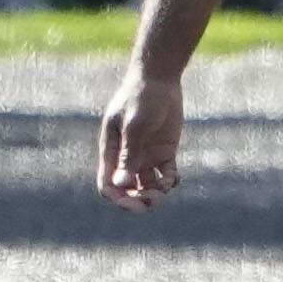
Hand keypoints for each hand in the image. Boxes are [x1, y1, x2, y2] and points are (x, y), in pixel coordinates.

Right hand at [97, 55, 185, 208]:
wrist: (159, 78)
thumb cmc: (141, 98)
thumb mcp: (135, 127)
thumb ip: (128, 155)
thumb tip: (121, 184)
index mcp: (111, 152)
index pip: (108, 185)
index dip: (118, 199)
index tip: (134, 203)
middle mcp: (126, 158)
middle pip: (127, 190)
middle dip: (138, 201)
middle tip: (153, 201)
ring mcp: (146, 156)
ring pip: (146, 187)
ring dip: (154, 194)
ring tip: (165, 189)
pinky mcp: (164, 152)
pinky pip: (165, 176)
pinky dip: (169, 182)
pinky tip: (175, 179)